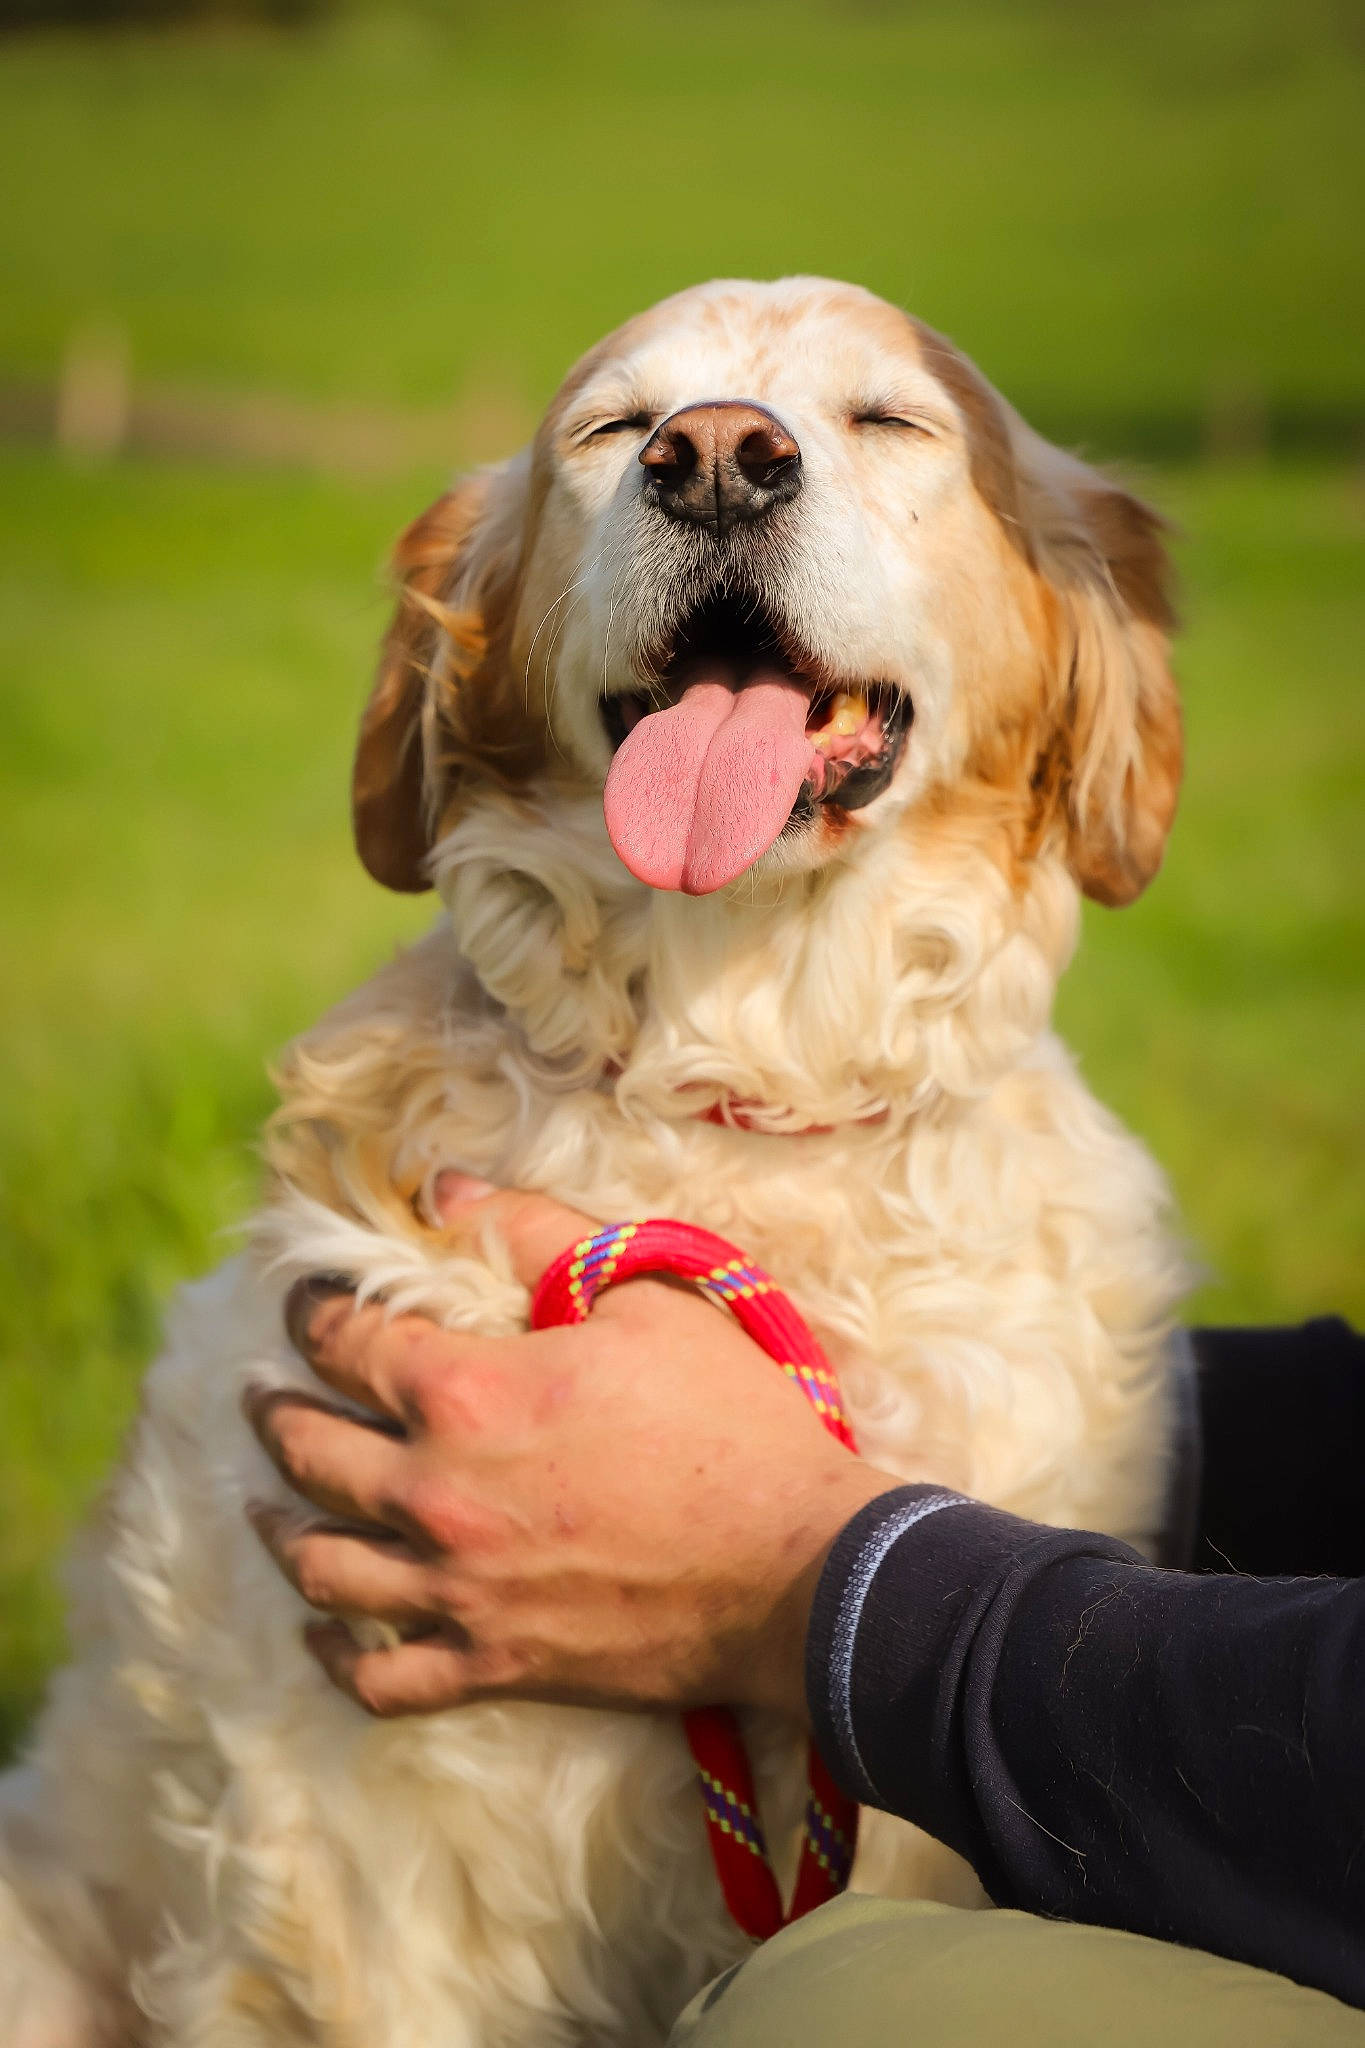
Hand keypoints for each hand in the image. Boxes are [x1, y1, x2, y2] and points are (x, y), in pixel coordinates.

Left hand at [245, 1177, 898, 1720]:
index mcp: (467, 1393)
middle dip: (277, 1410)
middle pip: (311, 1449)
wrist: (797, 1568)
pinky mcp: (491, 1665)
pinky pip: (378, 1674)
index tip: (308, 1302)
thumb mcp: (644, 1298)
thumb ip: (535, 1233)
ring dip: (281, 1524)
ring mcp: (457, 1590)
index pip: (347, 1342)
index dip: (315, 1313)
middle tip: (263, 1392)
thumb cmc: (729, 1421)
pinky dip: (337, 1651)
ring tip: (266, 1502)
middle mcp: (437, 1493)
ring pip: (322, 1564)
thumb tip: (447, 1188)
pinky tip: (320, 1630)